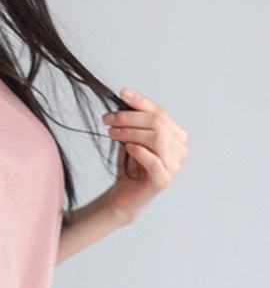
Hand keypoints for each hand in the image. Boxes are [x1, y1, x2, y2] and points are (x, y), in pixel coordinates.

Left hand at [102, 87, 187, 220]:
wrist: (125, 193)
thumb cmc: (130, 162)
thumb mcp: (130, 135)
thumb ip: (133, 118)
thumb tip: (125, 94)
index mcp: (175, 133)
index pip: (159, 112)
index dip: (141, 101)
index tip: (122, 93)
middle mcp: (180, 147)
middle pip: (157, 123)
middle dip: (129, 117)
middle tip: (108, 118)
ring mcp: (174, 164)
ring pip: (156, 138)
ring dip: (130, 132)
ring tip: (112, 133)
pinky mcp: (164, 179)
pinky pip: (154, 160)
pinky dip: (139, 150)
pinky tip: (127, 147)